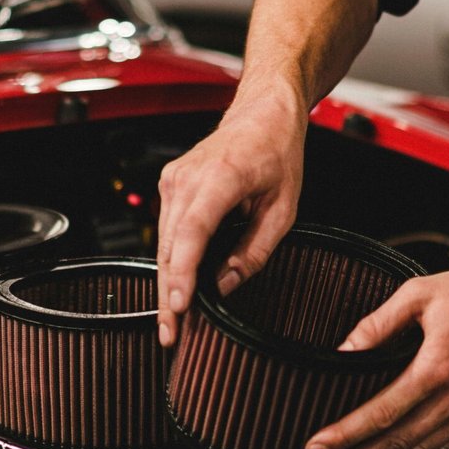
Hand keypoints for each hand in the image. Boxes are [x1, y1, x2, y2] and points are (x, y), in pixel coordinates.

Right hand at [156, 95, 306, 347]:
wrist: (262, 113)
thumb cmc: (276, 152)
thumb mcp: (283, 209)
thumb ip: (255, 251)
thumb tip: (226, 285)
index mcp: (220, 179)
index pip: (192, 234)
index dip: (183, 275)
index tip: (180, 307)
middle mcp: (187, 179)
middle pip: (171, 248)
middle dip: (169, 295)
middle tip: (171, 334)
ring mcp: (173, 181)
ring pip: (164, 244)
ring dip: (168, 281)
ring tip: (173, 319)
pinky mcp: (170, 186)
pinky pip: (167, 231)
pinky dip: (172, 260)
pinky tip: (178, 286)